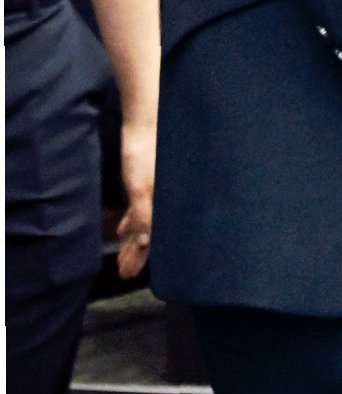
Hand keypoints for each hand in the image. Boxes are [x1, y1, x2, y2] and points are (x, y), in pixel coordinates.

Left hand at [116, 119, 154, 278]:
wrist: (147, 120)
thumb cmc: (145, 153)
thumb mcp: (140, 189)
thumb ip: (142, 217)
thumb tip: (143, 244)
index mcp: (168, 202)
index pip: (154, 239)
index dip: (141, 258)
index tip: (129, 274)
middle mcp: (169, 198)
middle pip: (151, 233)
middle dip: (136, 253)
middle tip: (123, 269)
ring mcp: (162, 188)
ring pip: (147, 221)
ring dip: (133, 239)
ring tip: (120, 254)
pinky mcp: (155, 179)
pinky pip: (145, 206)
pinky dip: (134, 218)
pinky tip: (123, 227)